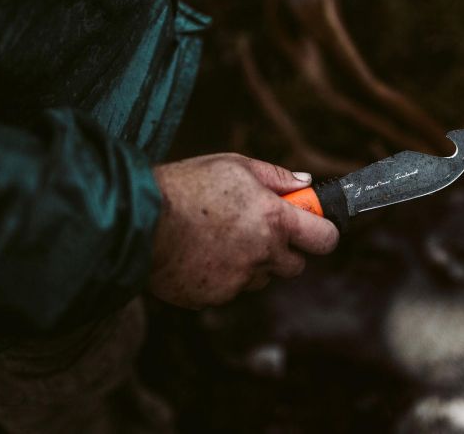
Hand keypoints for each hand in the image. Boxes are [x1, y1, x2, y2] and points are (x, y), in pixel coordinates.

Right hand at [149, 153, 338, 307]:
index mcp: (274, 220)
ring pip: (260, 278)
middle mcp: (262, 254)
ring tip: (217, 240)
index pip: (325, 238)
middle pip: (295, 265)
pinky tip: (199, 255)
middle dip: (283, 251)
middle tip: (258, 232)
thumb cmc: (186, 186)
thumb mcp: (234, 165)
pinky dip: (220, 277)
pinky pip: (229, 290)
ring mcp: (239, 280)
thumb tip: (305, 182)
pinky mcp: (215, 298)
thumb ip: (276, 176)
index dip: (323, 232)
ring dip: (250, 264)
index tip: (312, 226)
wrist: (138, 220)